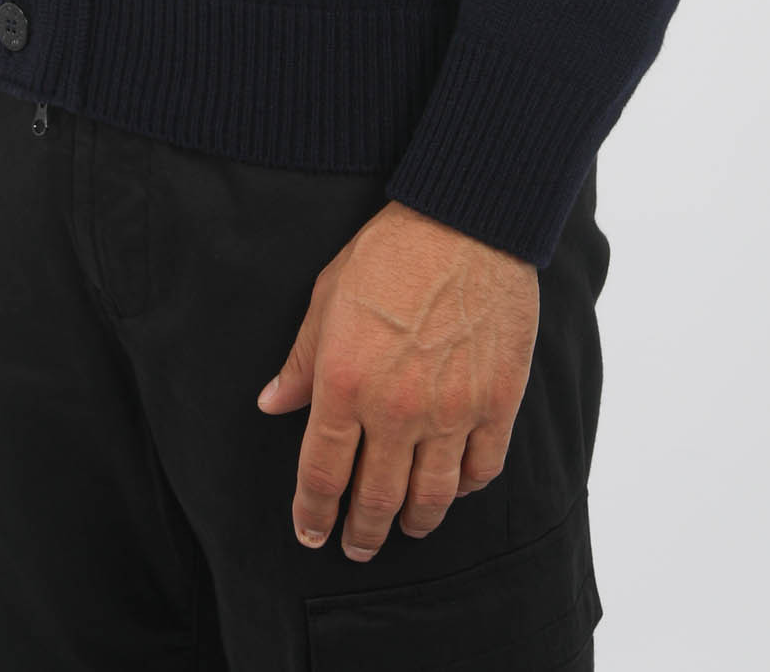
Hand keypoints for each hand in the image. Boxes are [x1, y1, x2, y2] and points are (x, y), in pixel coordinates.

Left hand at [256, 199, 537, 560]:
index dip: (313, 514)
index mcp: (346, 383)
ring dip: (414, 522)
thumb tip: (273, 404)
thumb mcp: (327, 297)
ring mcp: (452, 411)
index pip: (323, 474)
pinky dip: (464, 488)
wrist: (465, 221)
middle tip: (356, 547)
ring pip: (431, 497)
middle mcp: (397, 409)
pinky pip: (482, 469)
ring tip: (406, 528)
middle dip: (362, 532)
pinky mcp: (497, 402)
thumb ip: (301, 361)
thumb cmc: (389, 251)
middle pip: (376, 498)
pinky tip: (453, 488)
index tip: (311, 534)